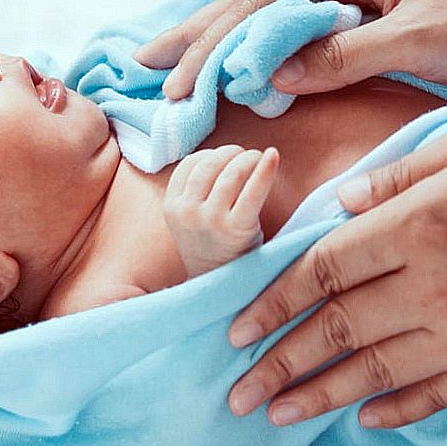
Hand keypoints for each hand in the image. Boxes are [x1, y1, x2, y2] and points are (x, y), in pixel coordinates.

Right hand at [134, 0, 446, 99]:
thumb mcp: (416, 43)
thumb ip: (341, 57)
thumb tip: (268, 76)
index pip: (258, 5)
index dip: (209, 44)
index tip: (171, 80)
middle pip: (251, 6)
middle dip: (197, 37)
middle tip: (143, 67)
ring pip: (268, 21)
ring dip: (219, 46)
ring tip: (171, 67)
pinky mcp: (365, 26)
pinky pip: (296, 40)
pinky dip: (259, 58)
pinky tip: (236, 74)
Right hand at [165, 145, 280, 277]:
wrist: (219, 291)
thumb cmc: (213, 249)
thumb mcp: (190, 220)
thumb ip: (197, 191)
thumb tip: (224, 154)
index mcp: (172, 207)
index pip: (191, 164)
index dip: (212, 155)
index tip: (227, 160)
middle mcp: (187, 212)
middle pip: (211, 163)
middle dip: (232, 154)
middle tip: (247, 157)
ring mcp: (210, 220)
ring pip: (231, 172)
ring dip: (248, 158)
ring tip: (260, 160)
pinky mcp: (236, 228)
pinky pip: (253, 190)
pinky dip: (265, 169)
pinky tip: (274, 155)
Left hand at [226, 121, 446, 428]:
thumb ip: (398, 172)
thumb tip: (340, 201)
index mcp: (415, 226)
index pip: (322, 269)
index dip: (273, 300)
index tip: (236, 325)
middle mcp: (429, 287)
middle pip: (334, 329)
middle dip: (277, 361)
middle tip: (235, 389)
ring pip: (370, 371)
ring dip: (315, 394)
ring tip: (274, 412)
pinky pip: (430, 398)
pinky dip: (390, 410)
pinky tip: (359, 416)